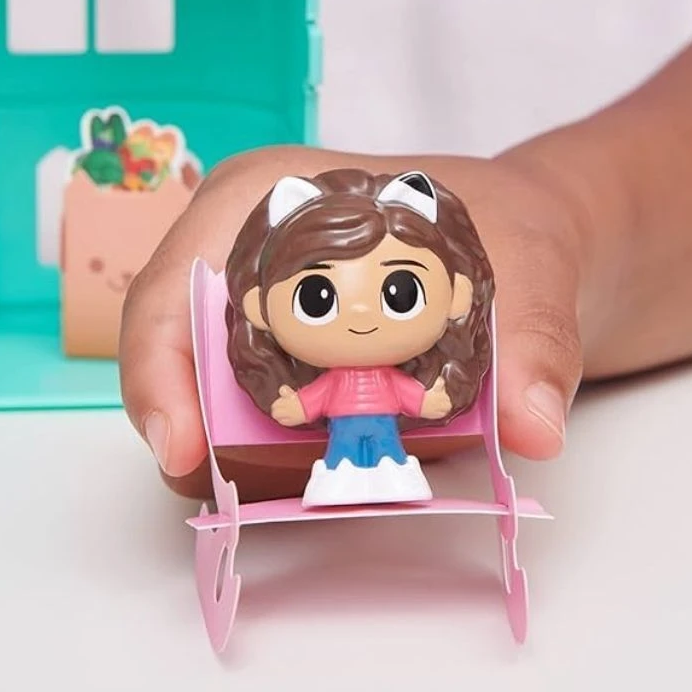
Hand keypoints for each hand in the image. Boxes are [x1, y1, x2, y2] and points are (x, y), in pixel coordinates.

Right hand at [120, 145, 602, 499]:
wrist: (524, 246)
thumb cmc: (504, 224)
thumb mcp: (527, 263)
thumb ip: (533, 341)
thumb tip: (533, 426)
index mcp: (267, 200)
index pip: (170, 287)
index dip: (158, 370)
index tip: (185, 452)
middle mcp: (244, 258)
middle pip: (179, 361)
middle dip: (212, 436)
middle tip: (275, 491)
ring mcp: (260, 316)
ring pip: (214, 407)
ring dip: (260, 457)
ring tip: (338, 474)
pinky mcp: (287, 366)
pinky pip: (260, 426)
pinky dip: (294, 461)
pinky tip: (355, 463)